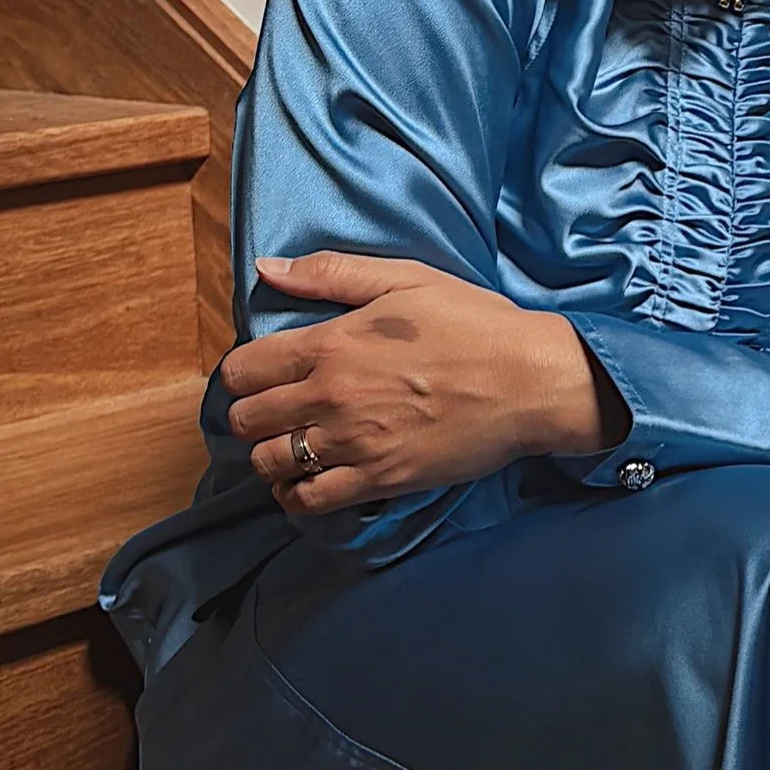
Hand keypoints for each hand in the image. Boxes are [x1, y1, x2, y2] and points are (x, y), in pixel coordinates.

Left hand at [222, 252, 626, 513]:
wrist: (529, 381)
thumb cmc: (473, 324)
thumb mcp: (404, 278)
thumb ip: (330, 273)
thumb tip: (267, 269)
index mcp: (331, 343)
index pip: (242, 370)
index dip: (241, 375)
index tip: (261, 377)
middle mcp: (330, 396)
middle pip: (246, 420)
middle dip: (250, 416)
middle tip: (274, 413)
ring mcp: (353, 442)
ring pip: (269, 463)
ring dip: (270, 457)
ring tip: (290, 448)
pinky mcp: (379, 479)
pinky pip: (308, 500)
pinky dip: (295, 496)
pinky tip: (307, 482)